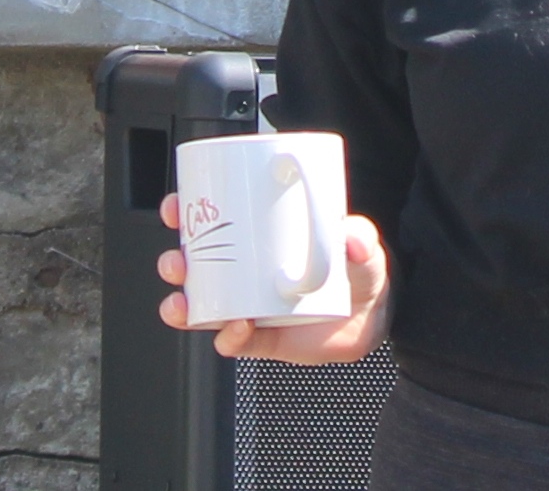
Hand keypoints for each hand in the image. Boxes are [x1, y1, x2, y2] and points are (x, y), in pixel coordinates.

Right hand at [157, 191, 392, 364]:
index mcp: (260, 241)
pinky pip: (234, 342)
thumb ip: (361, 236)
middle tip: (177, 260)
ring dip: (182, 305)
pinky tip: (236, 327)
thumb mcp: (361, 245)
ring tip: (184, 301)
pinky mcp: (262, 340)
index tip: (175, 206)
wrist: (374, 319)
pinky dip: (228, 337)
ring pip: (202, 308)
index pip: (214, 223)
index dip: (187, 214)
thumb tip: (351, 237)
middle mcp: (247, 275)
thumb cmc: (358, 270)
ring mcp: (251, 307)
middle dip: (174, 262)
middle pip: (195, 267)